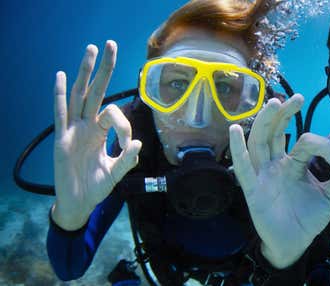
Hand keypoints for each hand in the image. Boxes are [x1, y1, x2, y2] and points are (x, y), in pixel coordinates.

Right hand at [51, 41, 141, 230]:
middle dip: (104, 69)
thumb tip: (137, 143)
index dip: (123, 124)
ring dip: (85, 73)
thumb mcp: (116, 173)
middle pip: (96, 91)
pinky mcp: (61, 139)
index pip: (113, 114)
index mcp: (101, 132)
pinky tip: (61, 76)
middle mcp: (87, 126)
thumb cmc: (97, 187)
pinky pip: (60, 114)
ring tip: (90, 50)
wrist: (79, 204)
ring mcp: (73, 130)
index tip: (127, 143)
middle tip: (111, 44)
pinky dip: (60, 95)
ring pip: (79, 96)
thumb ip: (127, 159)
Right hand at [229, 95, 329, 268]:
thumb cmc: (309, 218)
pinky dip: (238, 149)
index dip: (323, 146)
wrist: (295, 243)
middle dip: (284, 113)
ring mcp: (263, 175)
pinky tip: (235, 130)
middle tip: (295, 97)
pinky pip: (243, 168)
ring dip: (264, 122)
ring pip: (260, 143)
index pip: (304, 143)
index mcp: (294, 163)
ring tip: (273, 103)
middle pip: (275, 132)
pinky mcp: (253, 190)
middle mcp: (276, 164)